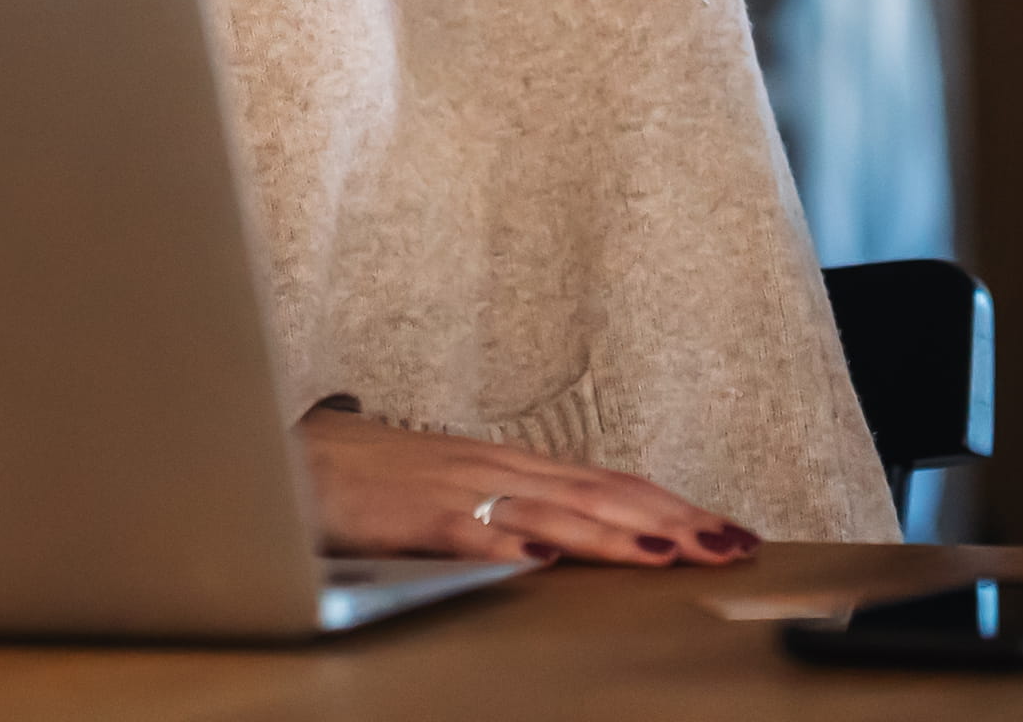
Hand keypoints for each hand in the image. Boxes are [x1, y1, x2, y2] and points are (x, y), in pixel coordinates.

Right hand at [299, 409, 762, 567]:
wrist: (291, 458)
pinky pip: (466, 532)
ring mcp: (456, 489)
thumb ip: (513, 512)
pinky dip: (508, 546)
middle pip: (600, 492)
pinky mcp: (410, 516)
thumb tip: (567, 542)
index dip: (673, 505)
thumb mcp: (458, 493)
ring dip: (615, 533)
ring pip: (551, 511)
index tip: (728, 529)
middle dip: (672, 518)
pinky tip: (543, 564)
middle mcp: (497, 469)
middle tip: (731, 544)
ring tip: (672, 552)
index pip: (610, 482)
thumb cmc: (373, 481)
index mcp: (512, 466)